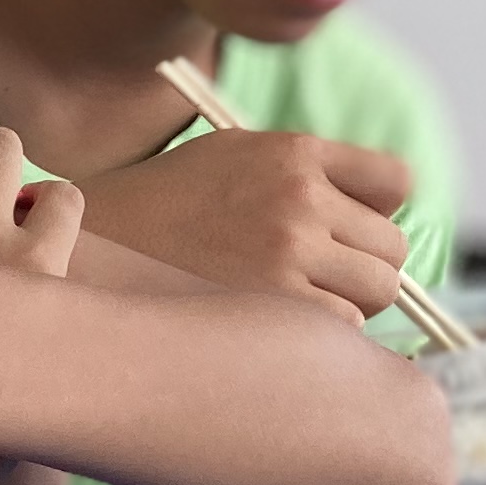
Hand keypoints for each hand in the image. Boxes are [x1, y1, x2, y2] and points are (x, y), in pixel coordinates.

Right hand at [75, 126, 413, 319]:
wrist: (89, 243)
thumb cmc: (159, 206)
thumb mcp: (229, 156)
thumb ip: (303, 171)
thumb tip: (373, 213)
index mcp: (294, 152)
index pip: (396, 183)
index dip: (376, 211)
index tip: (347, 229)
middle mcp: (300, 197)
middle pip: (393, 248)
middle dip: (362, 266)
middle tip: (315, 276)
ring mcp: (290, 252)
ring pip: (377, 292)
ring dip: (347, 303)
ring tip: (293, 301)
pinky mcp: (275, 303)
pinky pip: (342, 328)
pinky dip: (317, 332)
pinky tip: (270, 321)